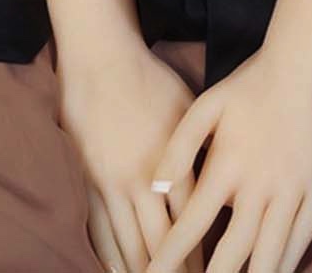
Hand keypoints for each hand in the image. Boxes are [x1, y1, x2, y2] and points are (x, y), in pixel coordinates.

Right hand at [57, 39, 206, 272]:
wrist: (101, 60)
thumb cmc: (151, 80)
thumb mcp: (189, 110)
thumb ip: (202, 152)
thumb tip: (223, 185)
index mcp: (172, 165)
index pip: (191, 224)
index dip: (202, 253)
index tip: (214, 270)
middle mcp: (141, 183)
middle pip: (161, 243)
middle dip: (176, 271)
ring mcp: (111, 186)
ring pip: (128, 245)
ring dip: (143, 270)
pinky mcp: (88, 183)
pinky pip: (99, 231)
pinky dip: (111, 257)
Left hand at [143, 43, 311, 272]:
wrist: (305, 61)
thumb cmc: (251, 82)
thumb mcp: (207, 104)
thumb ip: (179, 147)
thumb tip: (157, 188)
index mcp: (228, 165)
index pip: (193, 223)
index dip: (172, 254)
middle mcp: (260, 185)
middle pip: (234, 250)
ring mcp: (293, 189)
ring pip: (271, 251)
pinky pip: (303, 237)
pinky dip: (288, 261)